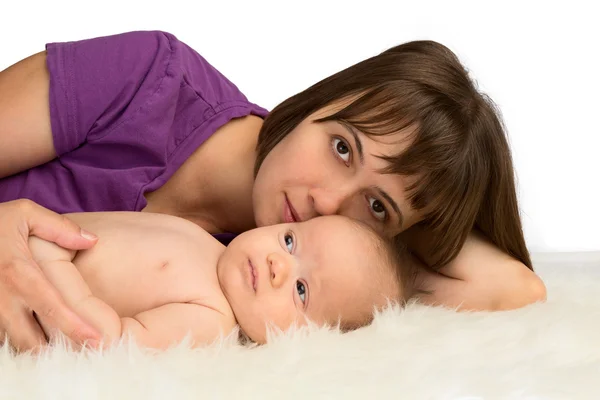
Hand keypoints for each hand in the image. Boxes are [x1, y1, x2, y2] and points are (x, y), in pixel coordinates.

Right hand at [0, 199, 101, 350]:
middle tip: (87, 354)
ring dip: (38, 351)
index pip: (52, 308)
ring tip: (66, 355)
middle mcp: (2, 298)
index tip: (98, 340)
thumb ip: (59, 227)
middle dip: (57, 352)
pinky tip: (41, 344)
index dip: (75, 327)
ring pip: (15, 344)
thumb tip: (91, 240)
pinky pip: (2, 339)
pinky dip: (20, 345)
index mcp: (19, 273)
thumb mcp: (24, 214)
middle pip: (32, 338)